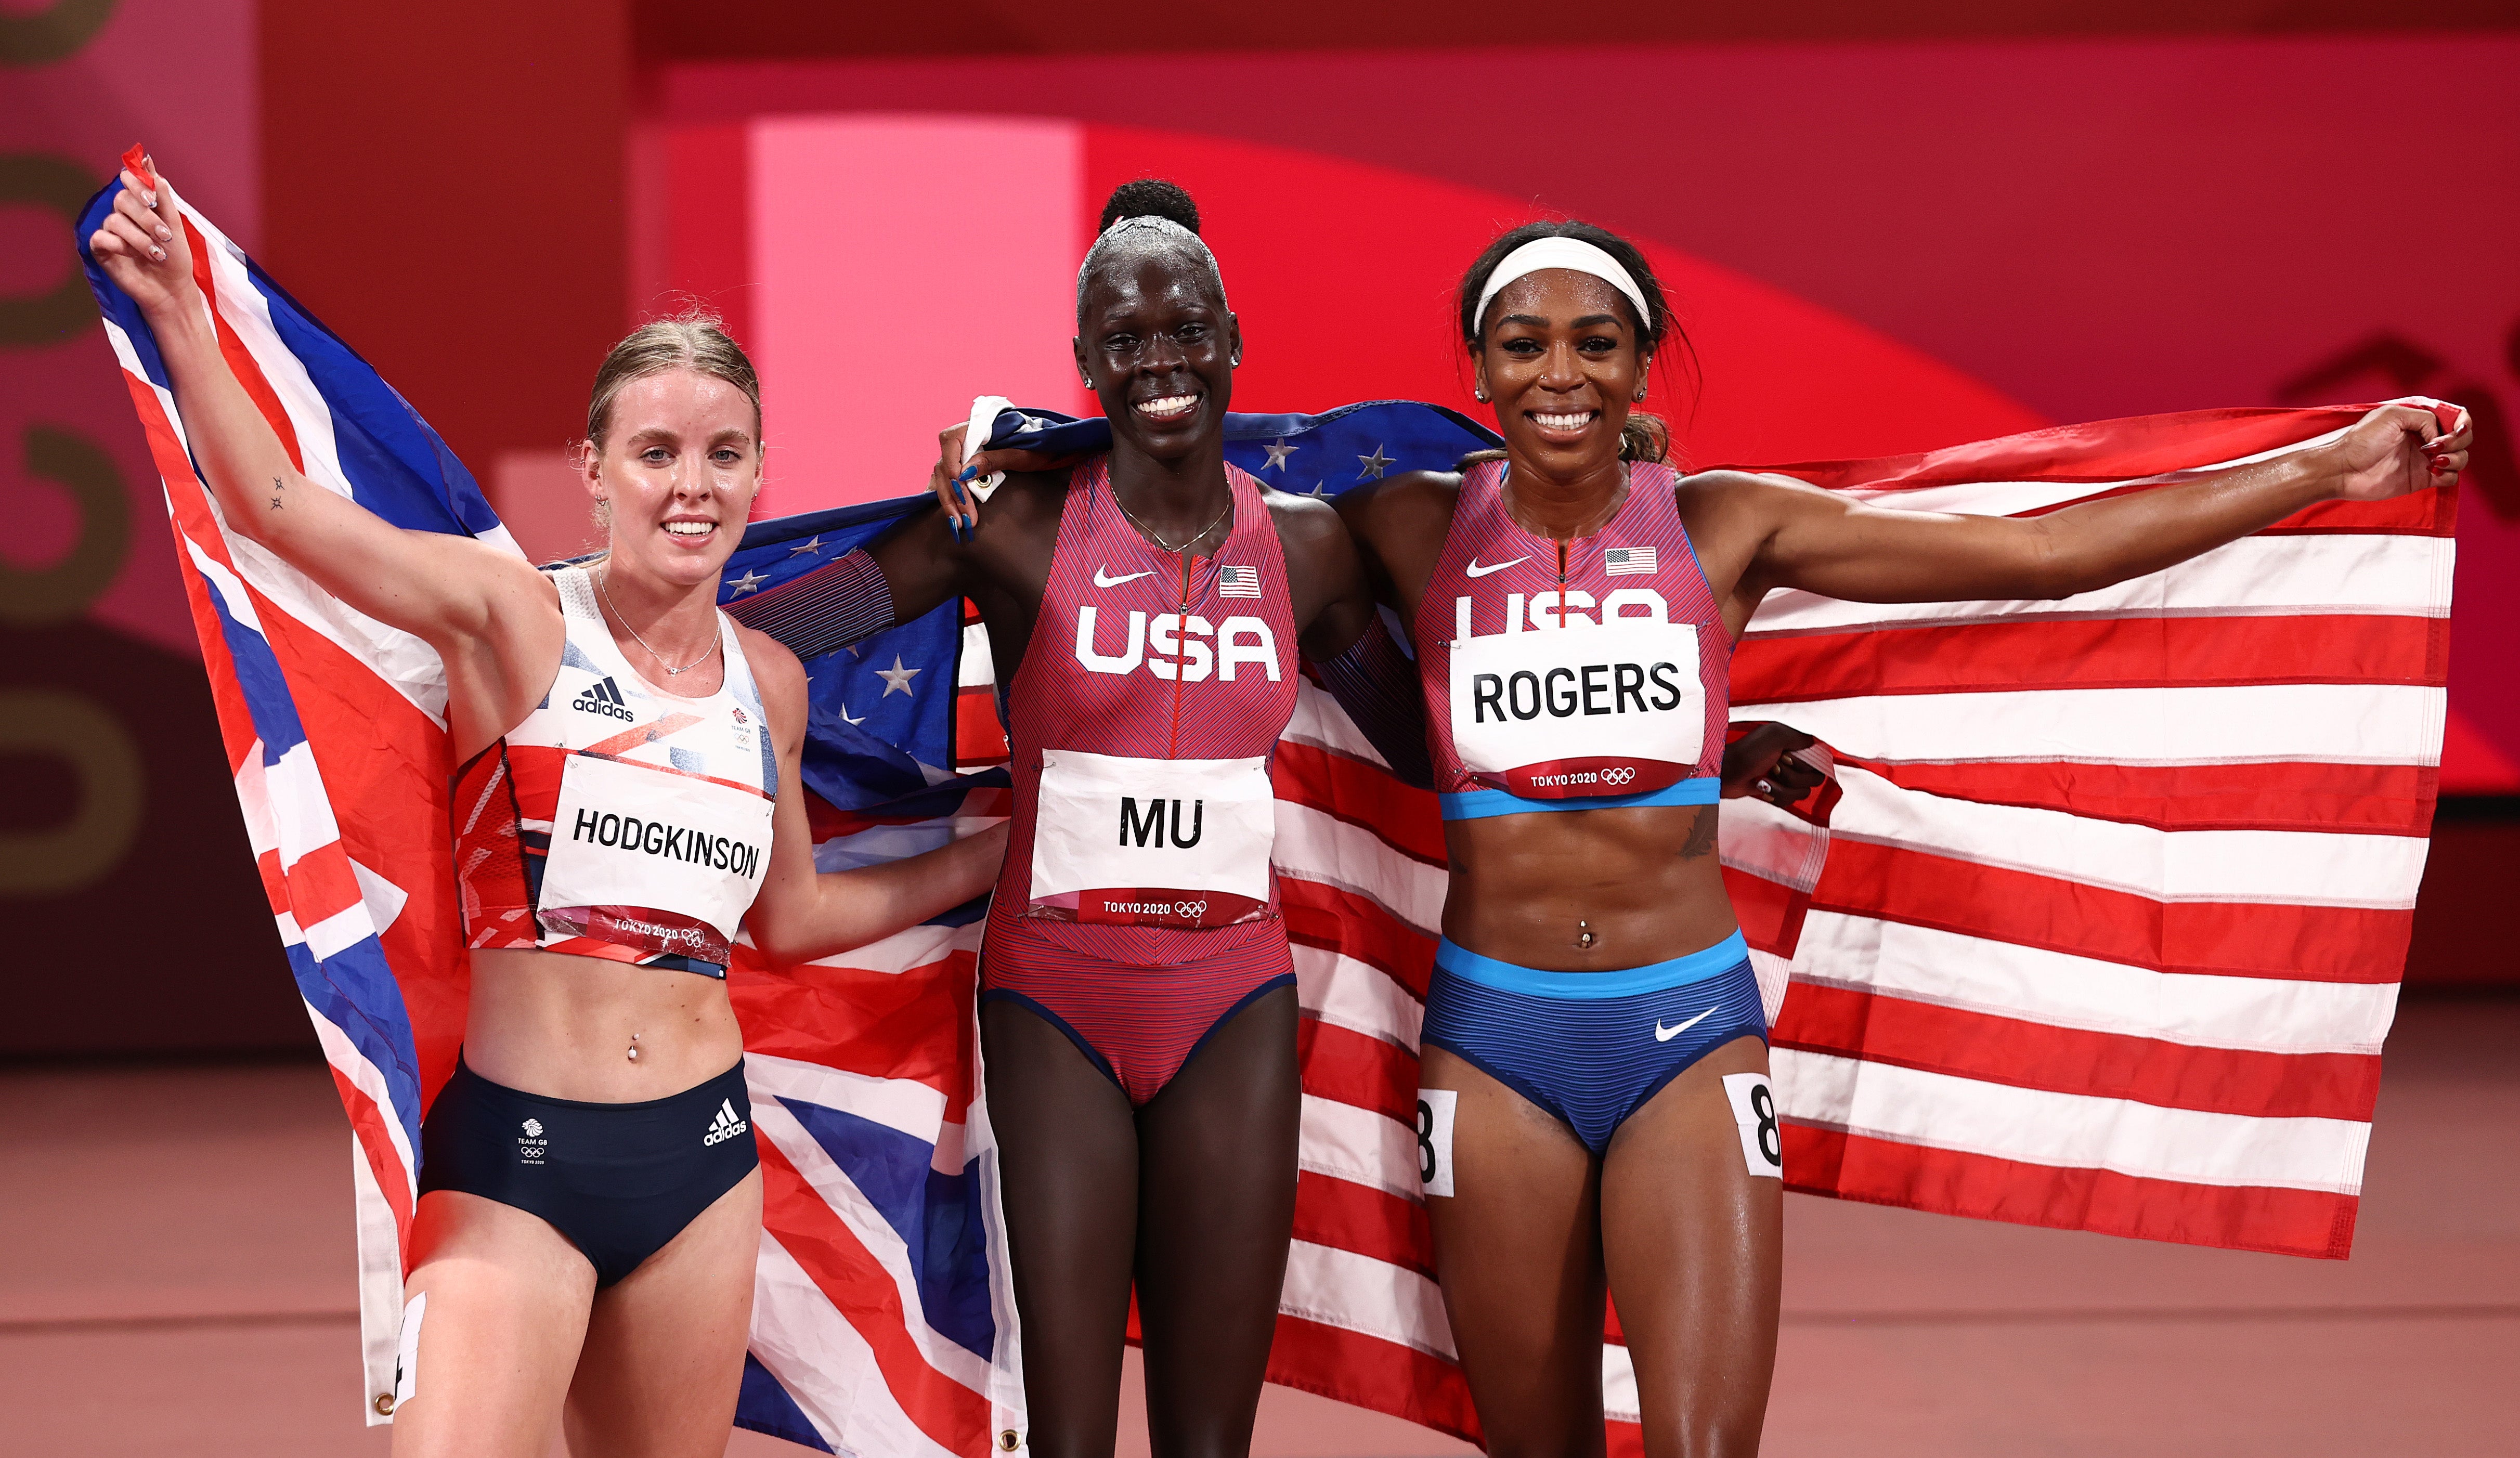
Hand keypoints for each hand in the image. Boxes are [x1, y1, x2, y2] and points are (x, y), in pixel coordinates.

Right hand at [86, 159, 199, 321]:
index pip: (128, 180)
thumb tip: (148, 160)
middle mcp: (124, 215)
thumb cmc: (175, 258)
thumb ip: (161, 194)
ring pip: (114, 220)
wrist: (172, 289)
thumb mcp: (173, 224)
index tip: (152, 199)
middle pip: (122, 199)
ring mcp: (111, 231)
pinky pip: (101, 237)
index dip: (136, 183)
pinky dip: (119, 246)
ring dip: (139, 238)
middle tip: (164, 235)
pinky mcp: (101, 249)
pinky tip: (132, 256)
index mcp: (141, 205)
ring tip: (157, 254)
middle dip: (146, 218)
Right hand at [928, 420, 1068, 537]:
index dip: (952, 464)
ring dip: (949, 500)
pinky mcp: (965, 466)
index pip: (951, 441)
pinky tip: (950, 512)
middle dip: (952, 494)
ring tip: (958, 523)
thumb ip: (994, 459)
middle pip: (945, 463)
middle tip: (963, 519)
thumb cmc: (1038, 446)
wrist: (1048, 445)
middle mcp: (965, 436)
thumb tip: (965, 472)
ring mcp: (963, 452)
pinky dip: (948, 496)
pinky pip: (948, 480)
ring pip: (944, 475)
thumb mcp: (1021, 454)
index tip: (960, 485)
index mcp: (977, 425)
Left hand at [1721, 722, 1822, 808]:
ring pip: (1803, 792)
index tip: (1786, 757)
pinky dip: (1775, 796)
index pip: (1820, 758)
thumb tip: (1816, 744)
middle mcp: (1794, 760)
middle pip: (1815, 778)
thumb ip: (1800, 738)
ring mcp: (1786, 777)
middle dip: (1792, 776)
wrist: (1725, 774)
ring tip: (1763, 780)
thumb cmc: (1746, 753)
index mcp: (1794, 743)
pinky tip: (1761, 788)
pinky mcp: (1778, 792)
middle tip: (1774, 767)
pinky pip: (1790, 801)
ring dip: (1782, 788)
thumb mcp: (1775, 736)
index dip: (1806, 763)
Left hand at [2328, 401, 2470, 501]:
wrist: (2344, 470)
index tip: (2456, 428)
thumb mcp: (2393, 415)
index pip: (2454, 418)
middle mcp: (2425, 439)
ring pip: (2460, 457)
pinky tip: (2432, 471)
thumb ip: (2424, 418)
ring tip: (2434, 459)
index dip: (2462, 422)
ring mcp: (2425, 460)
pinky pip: (2450, 478)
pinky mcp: (2421, 479)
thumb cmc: (2362, 441)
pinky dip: (2448, 474)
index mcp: (2419, 421)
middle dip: (2458, 440)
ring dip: (2456, 457)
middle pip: (2462, 438)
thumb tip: (2438, 436)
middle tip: (2436, 446)